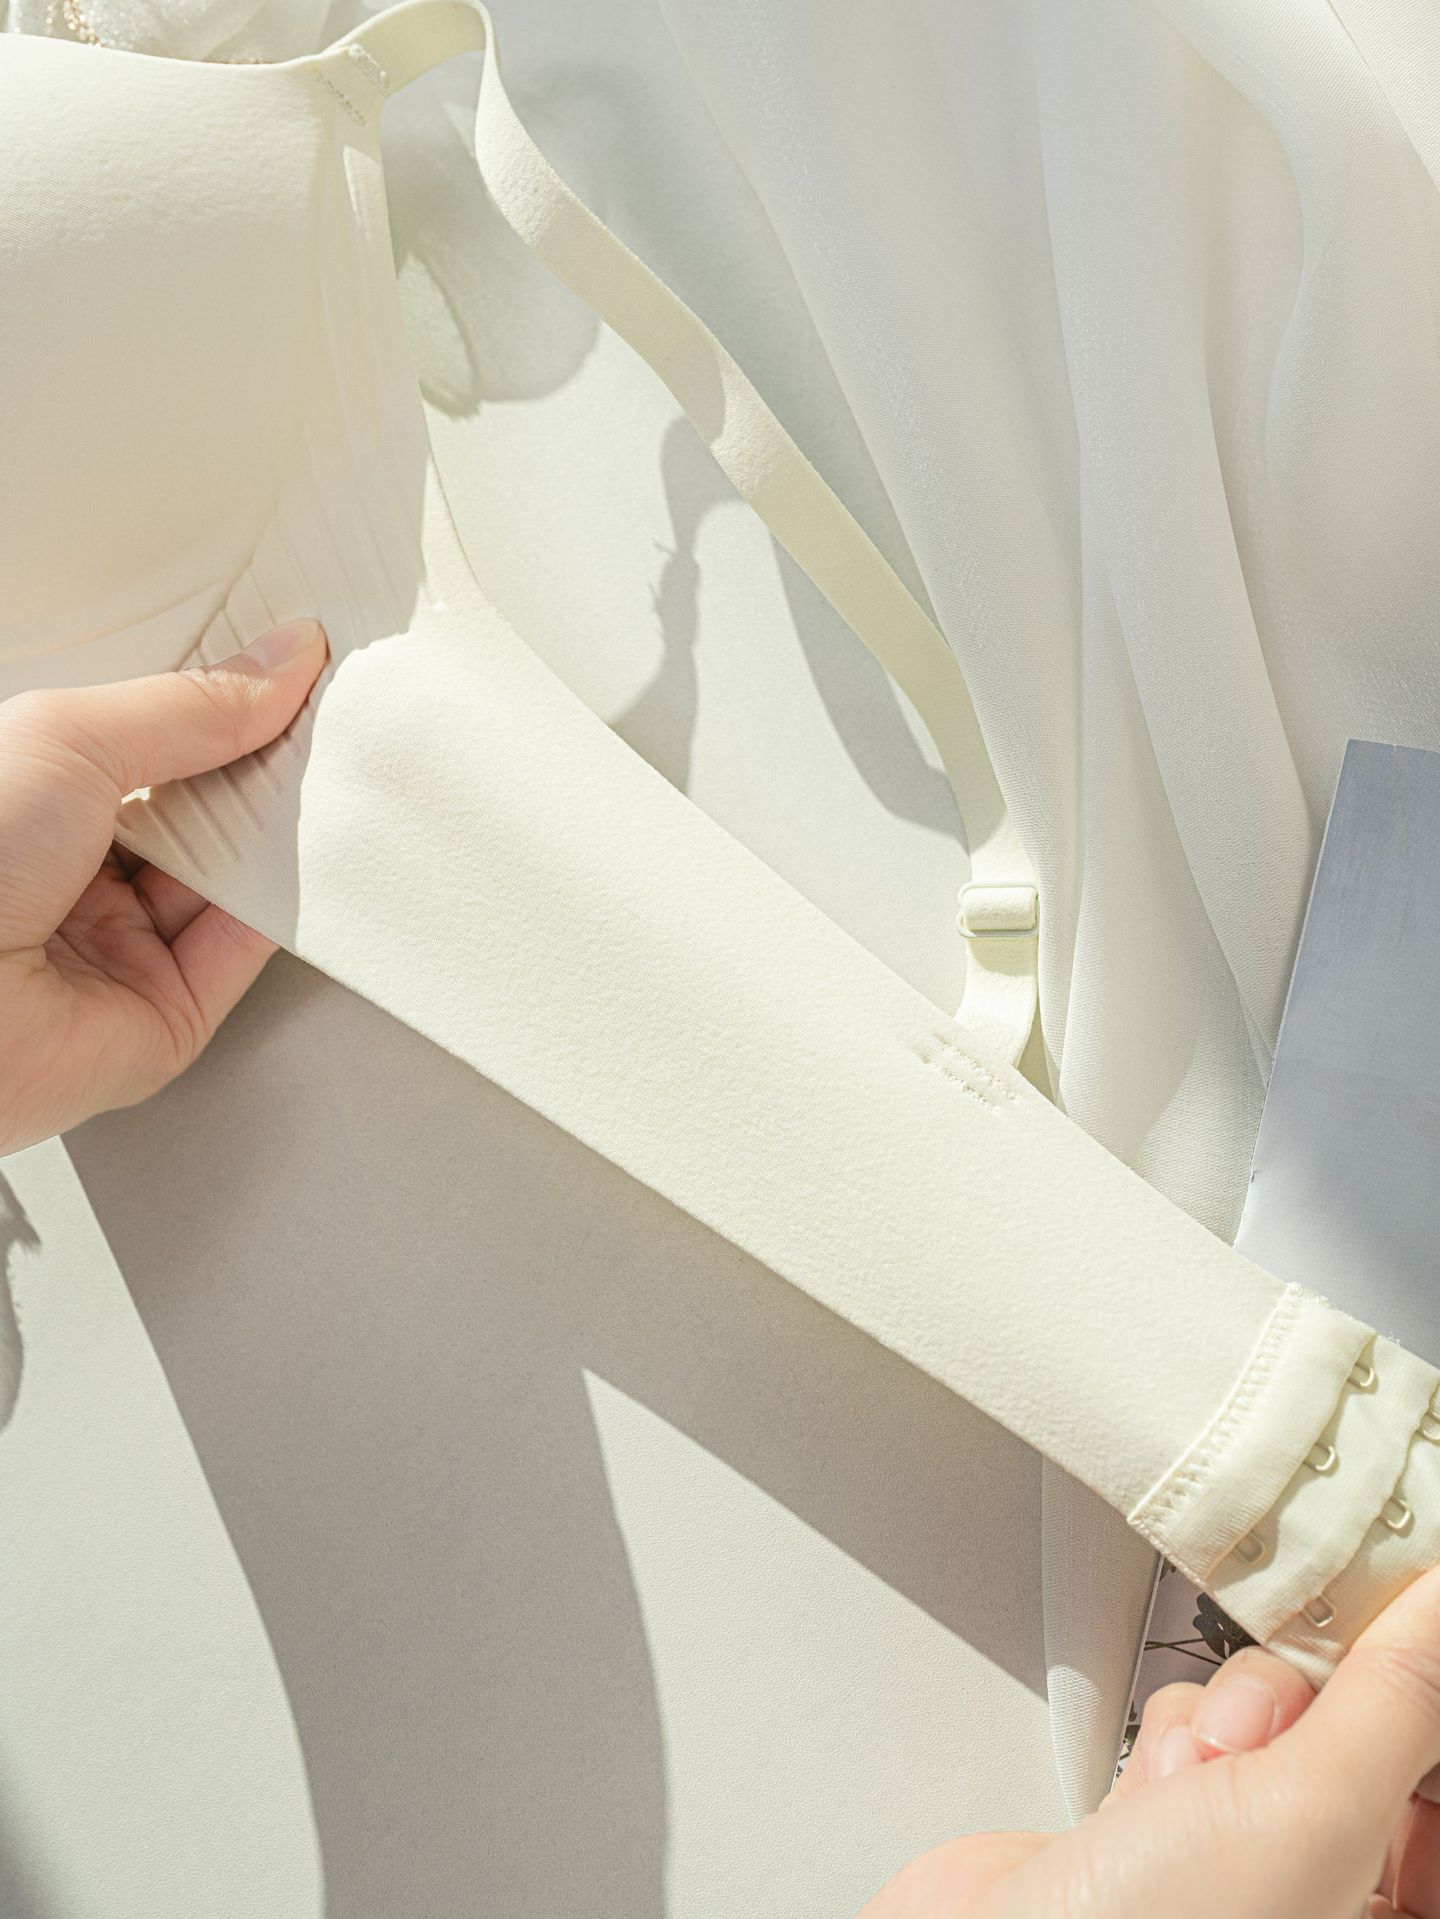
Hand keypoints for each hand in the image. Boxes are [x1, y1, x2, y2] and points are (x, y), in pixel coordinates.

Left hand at [0, 619, 326, 1155]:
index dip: (219, 707)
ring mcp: (119, 946)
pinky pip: (244, 950)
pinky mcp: (167, 1013)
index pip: (150, 742)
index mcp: (34, 799)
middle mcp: (72, 874)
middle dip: (259, 768)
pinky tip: (309, 861)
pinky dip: (286, 906)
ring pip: (229, 879)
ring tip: (316, 786)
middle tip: (315, 726)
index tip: (288, 671)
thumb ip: (186, 706)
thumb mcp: (70, 737)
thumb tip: (278, 666)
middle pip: (198, 811)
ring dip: (277, 835)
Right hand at [860, 1564, 1439, 1917]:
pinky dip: (1176, 1737)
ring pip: (1284, 1724)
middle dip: (1316, 1718)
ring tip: (1199, 1776)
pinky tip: (1152, 1787)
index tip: (1403, 1630)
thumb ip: (1394, 1704)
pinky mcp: (1170, 1825)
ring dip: (1236, 1723)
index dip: (1421, 1705)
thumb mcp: (1309, 1819)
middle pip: (1370, 1745)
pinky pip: (1205, 1731)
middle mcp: (1326, 1899)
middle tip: (1285, 1717)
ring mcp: (1244, 1864)